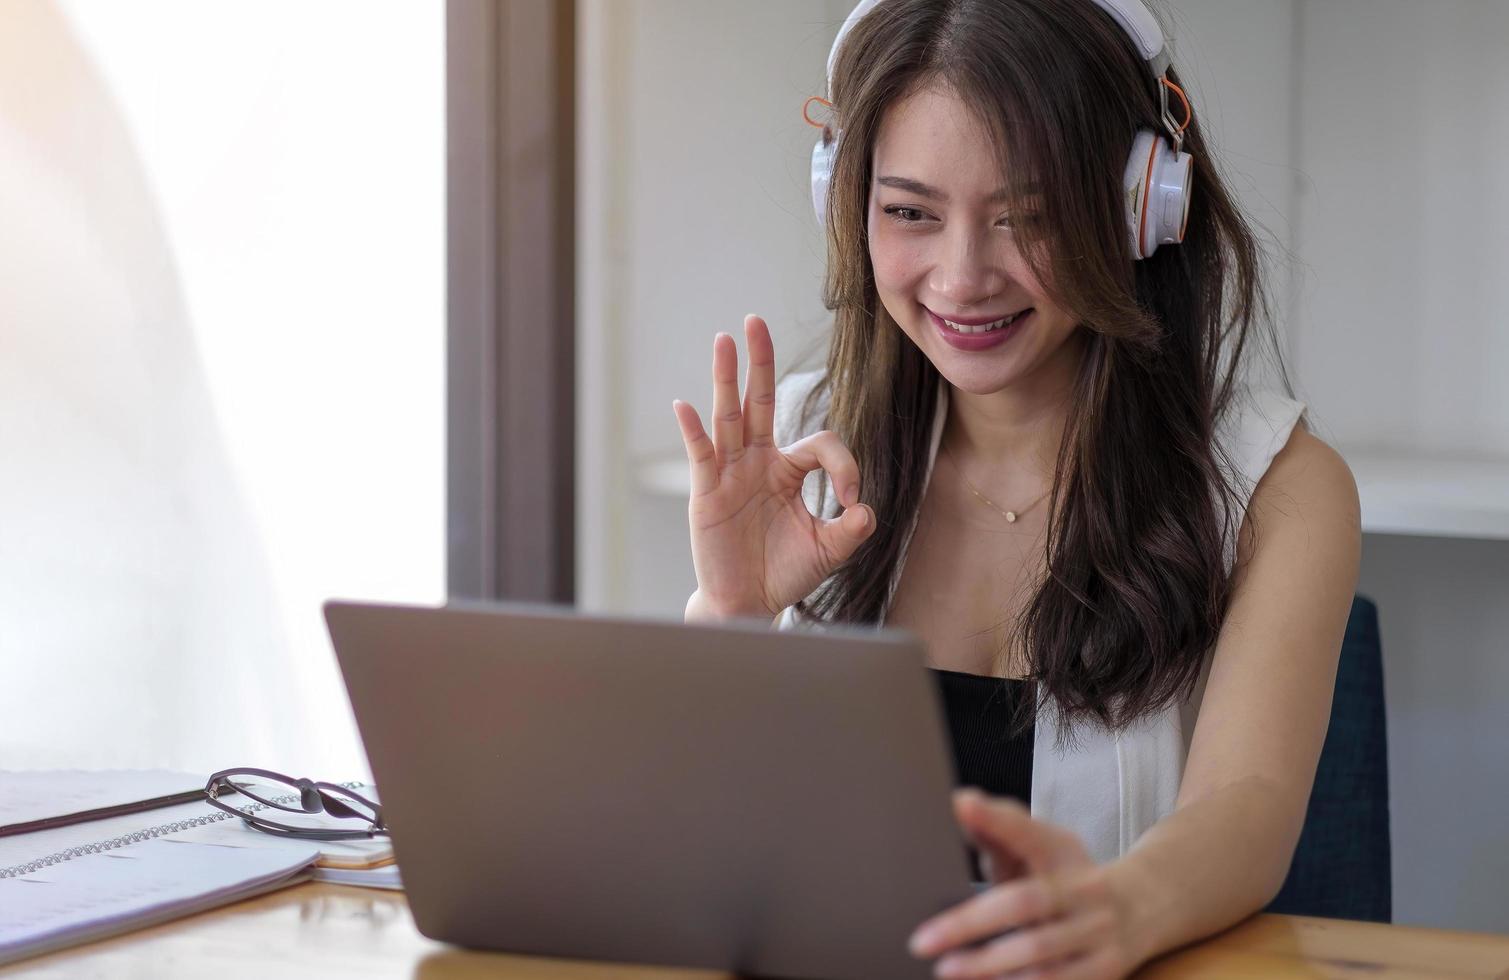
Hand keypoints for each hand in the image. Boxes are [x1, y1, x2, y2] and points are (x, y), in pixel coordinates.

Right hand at [672, 314, 874, 620]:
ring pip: (729, 416)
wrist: (748, 604)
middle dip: (760, 361)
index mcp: (788, 471)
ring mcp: (731, 473)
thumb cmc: (784, 573)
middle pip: (759, 401)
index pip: (819, 443)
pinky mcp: (707, 492)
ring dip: (726, 378)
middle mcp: (757, 462)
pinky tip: (687, 406)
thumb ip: (851, 530)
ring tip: (724, 340)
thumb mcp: (828, 551)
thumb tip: (865, 509)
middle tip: (755, 321)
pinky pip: (702, 455)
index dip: (843, 465)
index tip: (851, 499)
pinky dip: (693, 430)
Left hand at [907, 789, 1139, 978]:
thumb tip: (959, 803)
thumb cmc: (1067, 874)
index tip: (961, 805)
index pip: (1027, 830)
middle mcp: (1084, 888)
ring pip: (1041, 953)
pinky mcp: (1106, 969)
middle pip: (1026, 902)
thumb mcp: (1041, 845)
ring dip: (990, 965)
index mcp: (1061, 850)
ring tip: (947, 969)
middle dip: (970, 923)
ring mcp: (1099, 931)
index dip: (996, 819)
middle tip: (923, 940)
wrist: (1143, 907)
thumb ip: (999, 827)